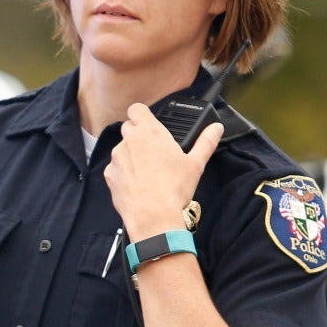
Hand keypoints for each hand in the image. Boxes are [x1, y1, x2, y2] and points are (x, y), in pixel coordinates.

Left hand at [102, 103, 222, 241]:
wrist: (152, 217)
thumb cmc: (174, 189)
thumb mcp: (196, 164)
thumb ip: (206, 142)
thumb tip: (216, 128)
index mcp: (150, 132)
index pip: (137, 109)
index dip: (142, 115)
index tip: (149, 123)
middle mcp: (129, 141)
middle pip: (128, 128)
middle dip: (138, 135)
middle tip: (153, 150)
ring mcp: (117, 158)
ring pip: (121, 149)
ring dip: (131, 154)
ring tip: (147, 171)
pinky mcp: (109, 175)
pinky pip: (115, 168)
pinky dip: (123, 172)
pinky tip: (137, 184)